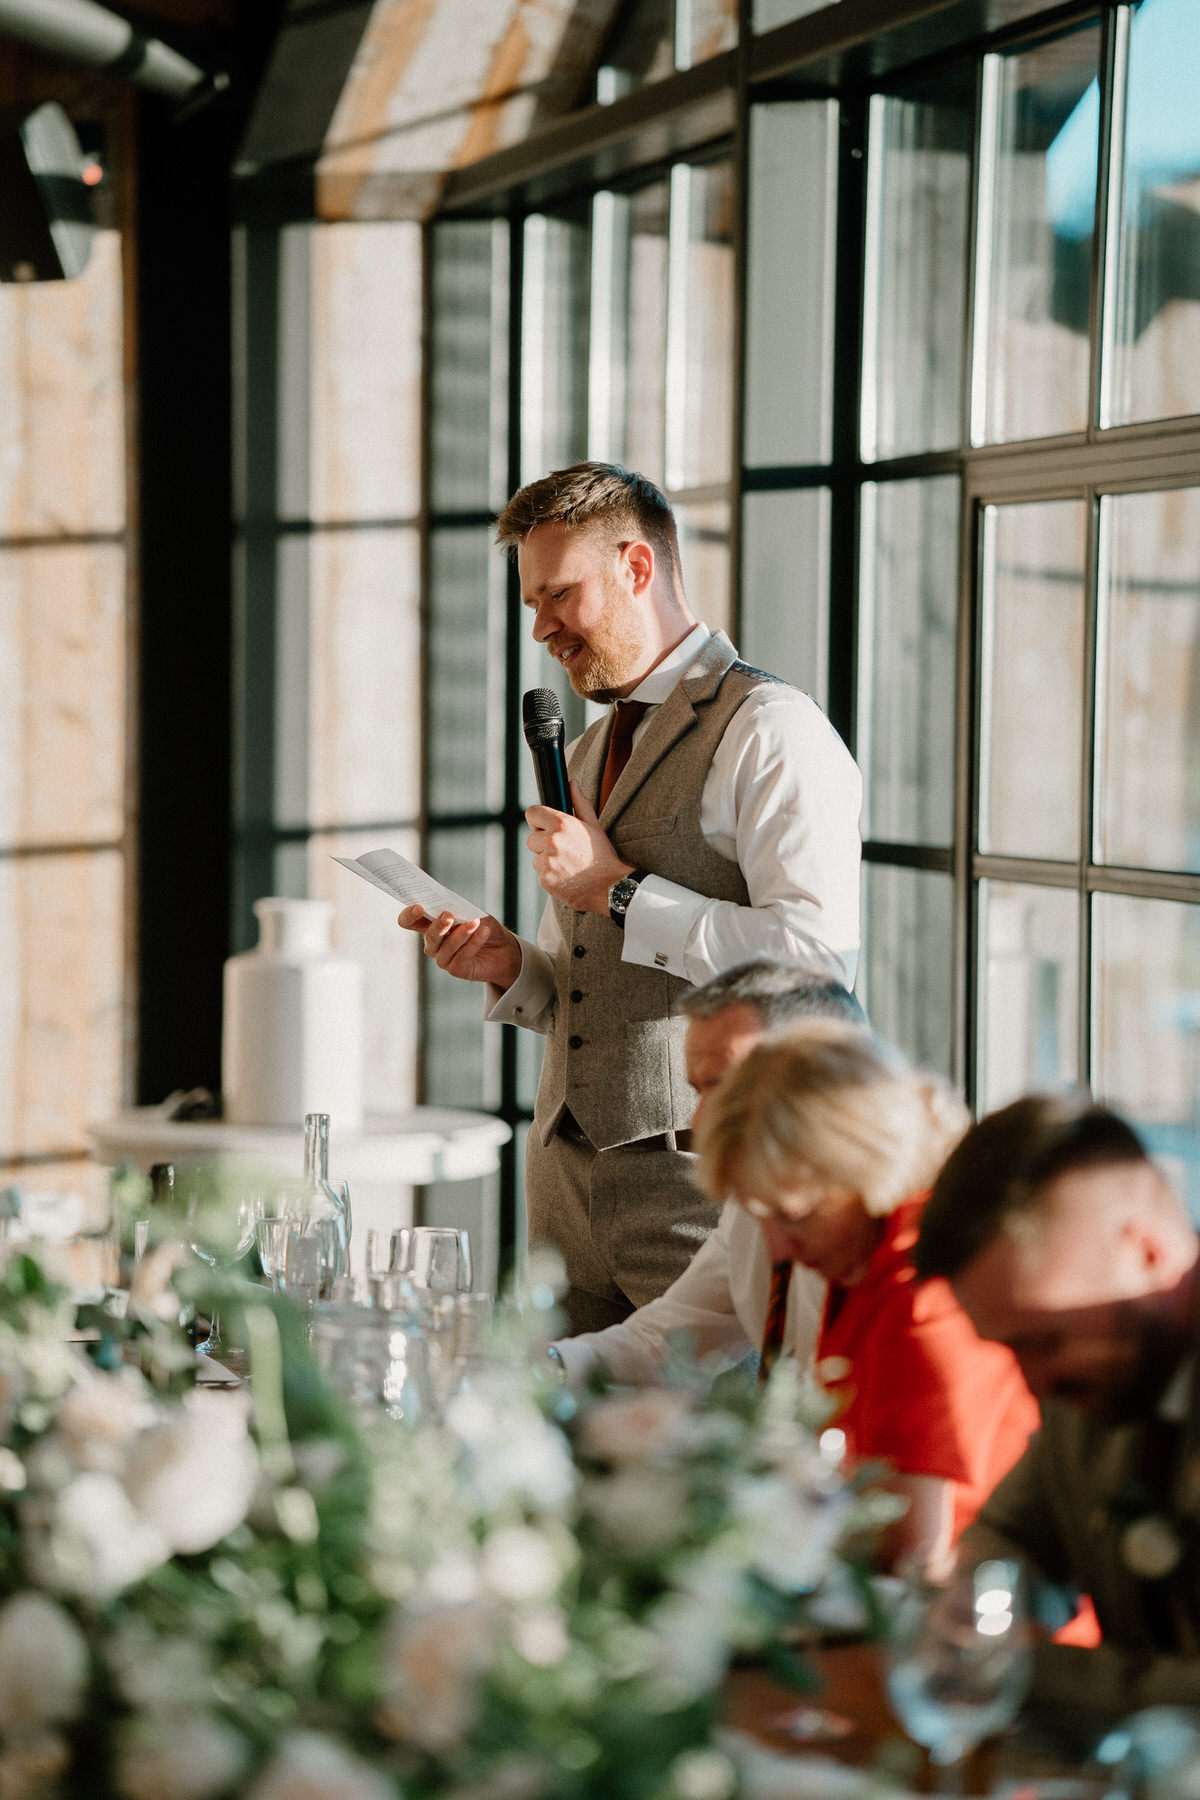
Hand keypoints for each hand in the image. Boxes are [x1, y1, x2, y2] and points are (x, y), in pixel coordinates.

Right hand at [397, 907, 522, 989]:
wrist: (504, 948)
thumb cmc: (483, 926)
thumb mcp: (471, 912)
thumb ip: (457, 910)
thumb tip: (447, 909)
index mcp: (430, 925)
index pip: (408, 921)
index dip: (409, 915)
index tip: (419, 908)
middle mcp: (433, 943)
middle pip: (429, 935)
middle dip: (438, 925)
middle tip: (448, 915)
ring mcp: (443, 958)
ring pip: (446, 947)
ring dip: (461, 934)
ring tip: (476, 922)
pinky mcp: (456, 969)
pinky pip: (461, 956)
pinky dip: (473, 942)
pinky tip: (484, 932)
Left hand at [525, 780, 633, 914]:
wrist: (610, 886)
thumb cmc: (603, 856)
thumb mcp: (594, 825)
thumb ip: (580, 803)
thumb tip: (572, 783)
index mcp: (562, 824)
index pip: (532, 814)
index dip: (537, 821)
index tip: (544, 827)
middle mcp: (551, 841)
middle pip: (531, 839)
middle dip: (542, 844)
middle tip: (563, 851)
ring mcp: (547, 861)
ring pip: (536, 858)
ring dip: (547, 862)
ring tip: (568, 865)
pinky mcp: (546, 879)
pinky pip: (541, 875)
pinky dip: (551, 877)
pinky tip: (567, 876)